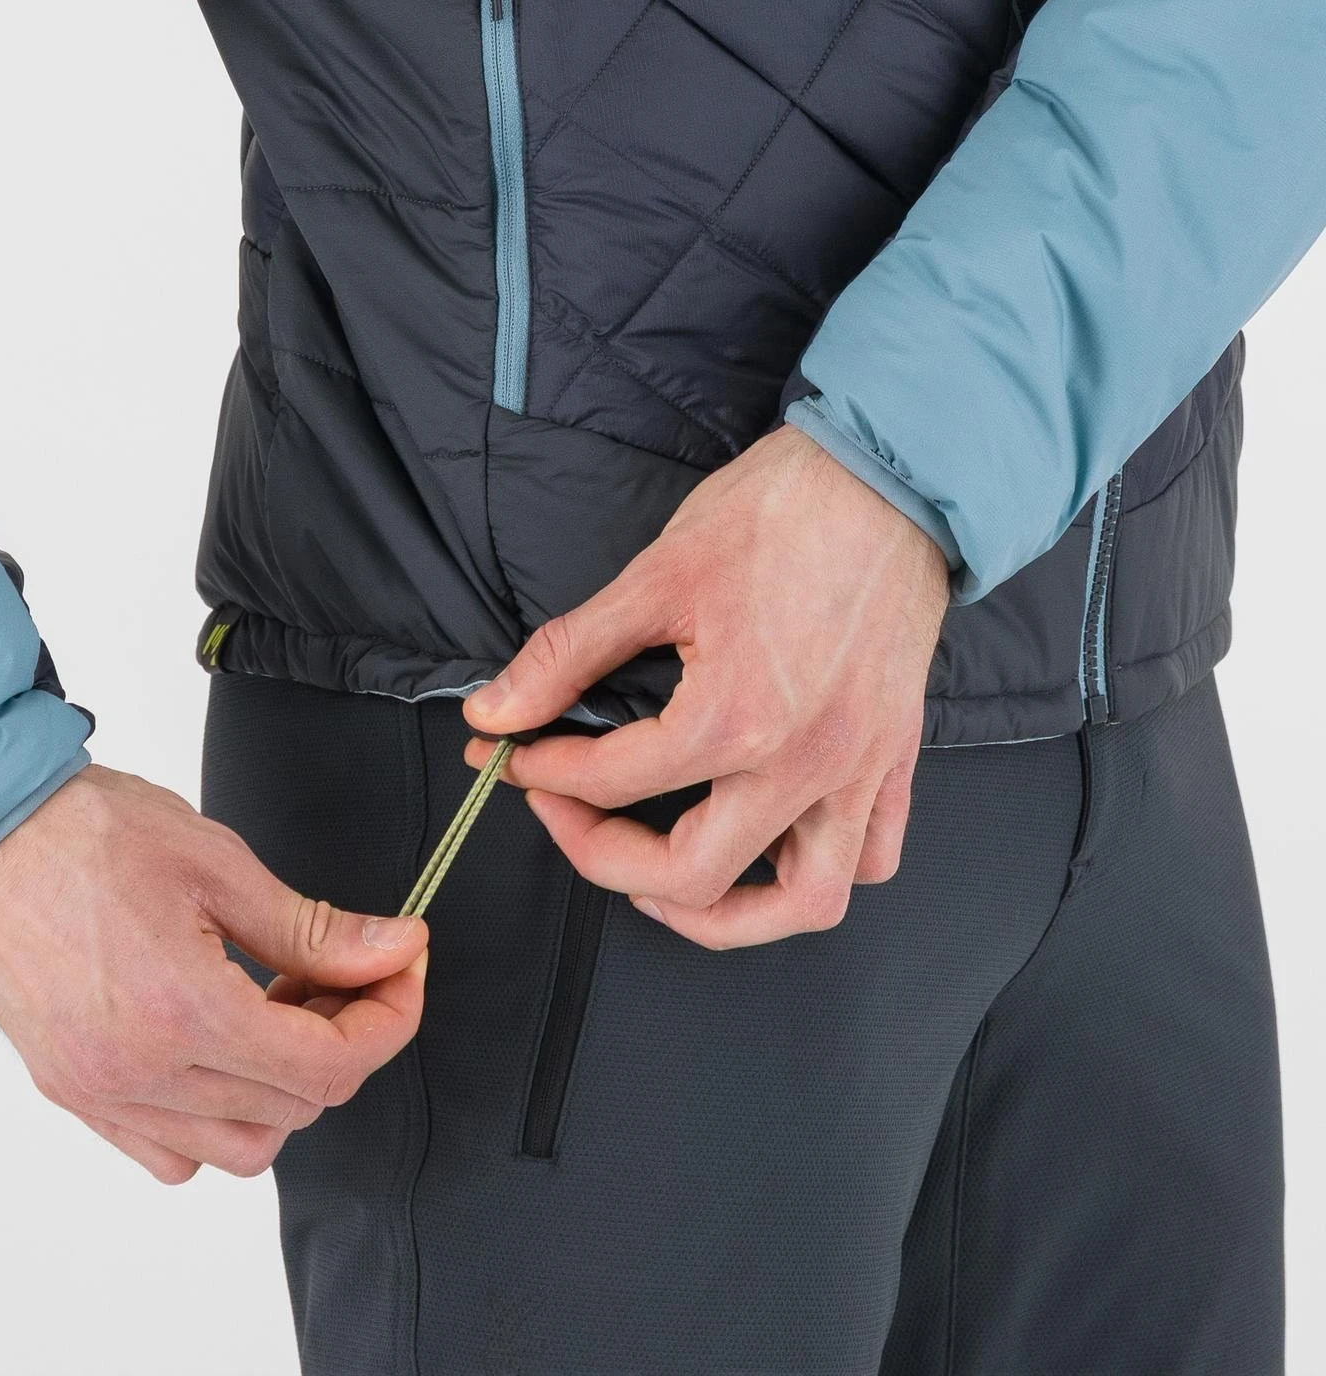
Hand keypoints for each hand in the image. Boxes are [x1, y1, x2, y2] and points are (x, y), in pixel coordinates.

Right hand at [0, 765, 427, 1182]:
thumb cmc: (90, 835)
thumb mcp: (222, 868)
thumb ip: (316, 929)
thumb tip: (397, 950)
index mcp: (181, 1014)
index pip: (330, 1067)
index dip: (391, 1019)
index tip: (405, 969)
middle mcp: (137, 1073)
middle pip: (297, 1108)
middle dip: (348, 1040)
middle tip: (350, 972)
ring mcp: (101, 1092)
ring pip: (240, 1147)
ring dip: (289, 1088)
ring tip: (284, 1006)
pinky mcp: (74, 1091)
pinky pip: (171, 1151)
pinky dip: (221, 1117)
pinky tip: (229, 1045)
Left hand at [463, 424, 947, 949]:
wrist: (886, 477)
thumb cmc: (778, 513)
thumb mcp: (656, 575)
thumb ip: (567, 656)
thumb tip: (496, 712)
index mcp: (736, 717)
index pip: (613, 781)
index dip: (543, 770)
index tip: (515, 753)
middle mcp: (804, 764)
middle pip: (691, 875)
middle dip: (604, 858)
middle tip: (566, 816)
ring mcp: (858, 770)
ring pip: (803, 903)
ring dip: (727, 914)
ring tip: (668, 886)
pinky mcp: (895, 758)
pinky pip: (872, 855)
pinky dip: (818, 873)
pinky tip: (770, 845)